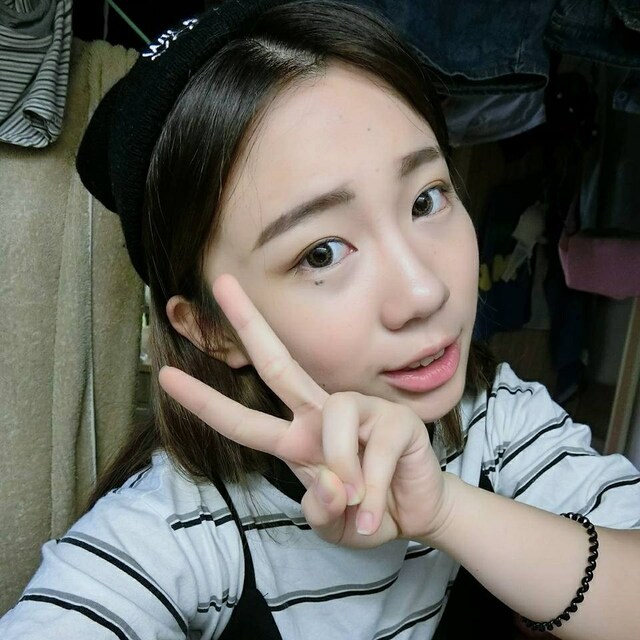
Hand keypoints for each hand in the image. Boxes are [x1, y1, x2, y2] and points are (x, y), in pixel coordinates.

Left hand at [159, 274, 451, 547]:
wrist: (415, 514)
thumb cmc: (364, 512)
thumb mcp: (331, 522)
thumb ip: (319, 510)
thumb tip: (328, 487)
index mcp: (298, 437)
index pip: (243, 418)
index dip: (204, 400)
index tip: (165, 375)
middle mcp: (323, 414)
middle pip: (279, 364)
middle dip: (249, 324)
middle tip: (223, 283)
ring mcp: (361, 410)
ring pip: (333, 419)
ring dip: (342, 470)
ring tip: (356, 502)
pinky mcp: (396, 420)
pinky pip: (374, 453)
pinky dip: (371, 495)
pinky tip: (376, 512)